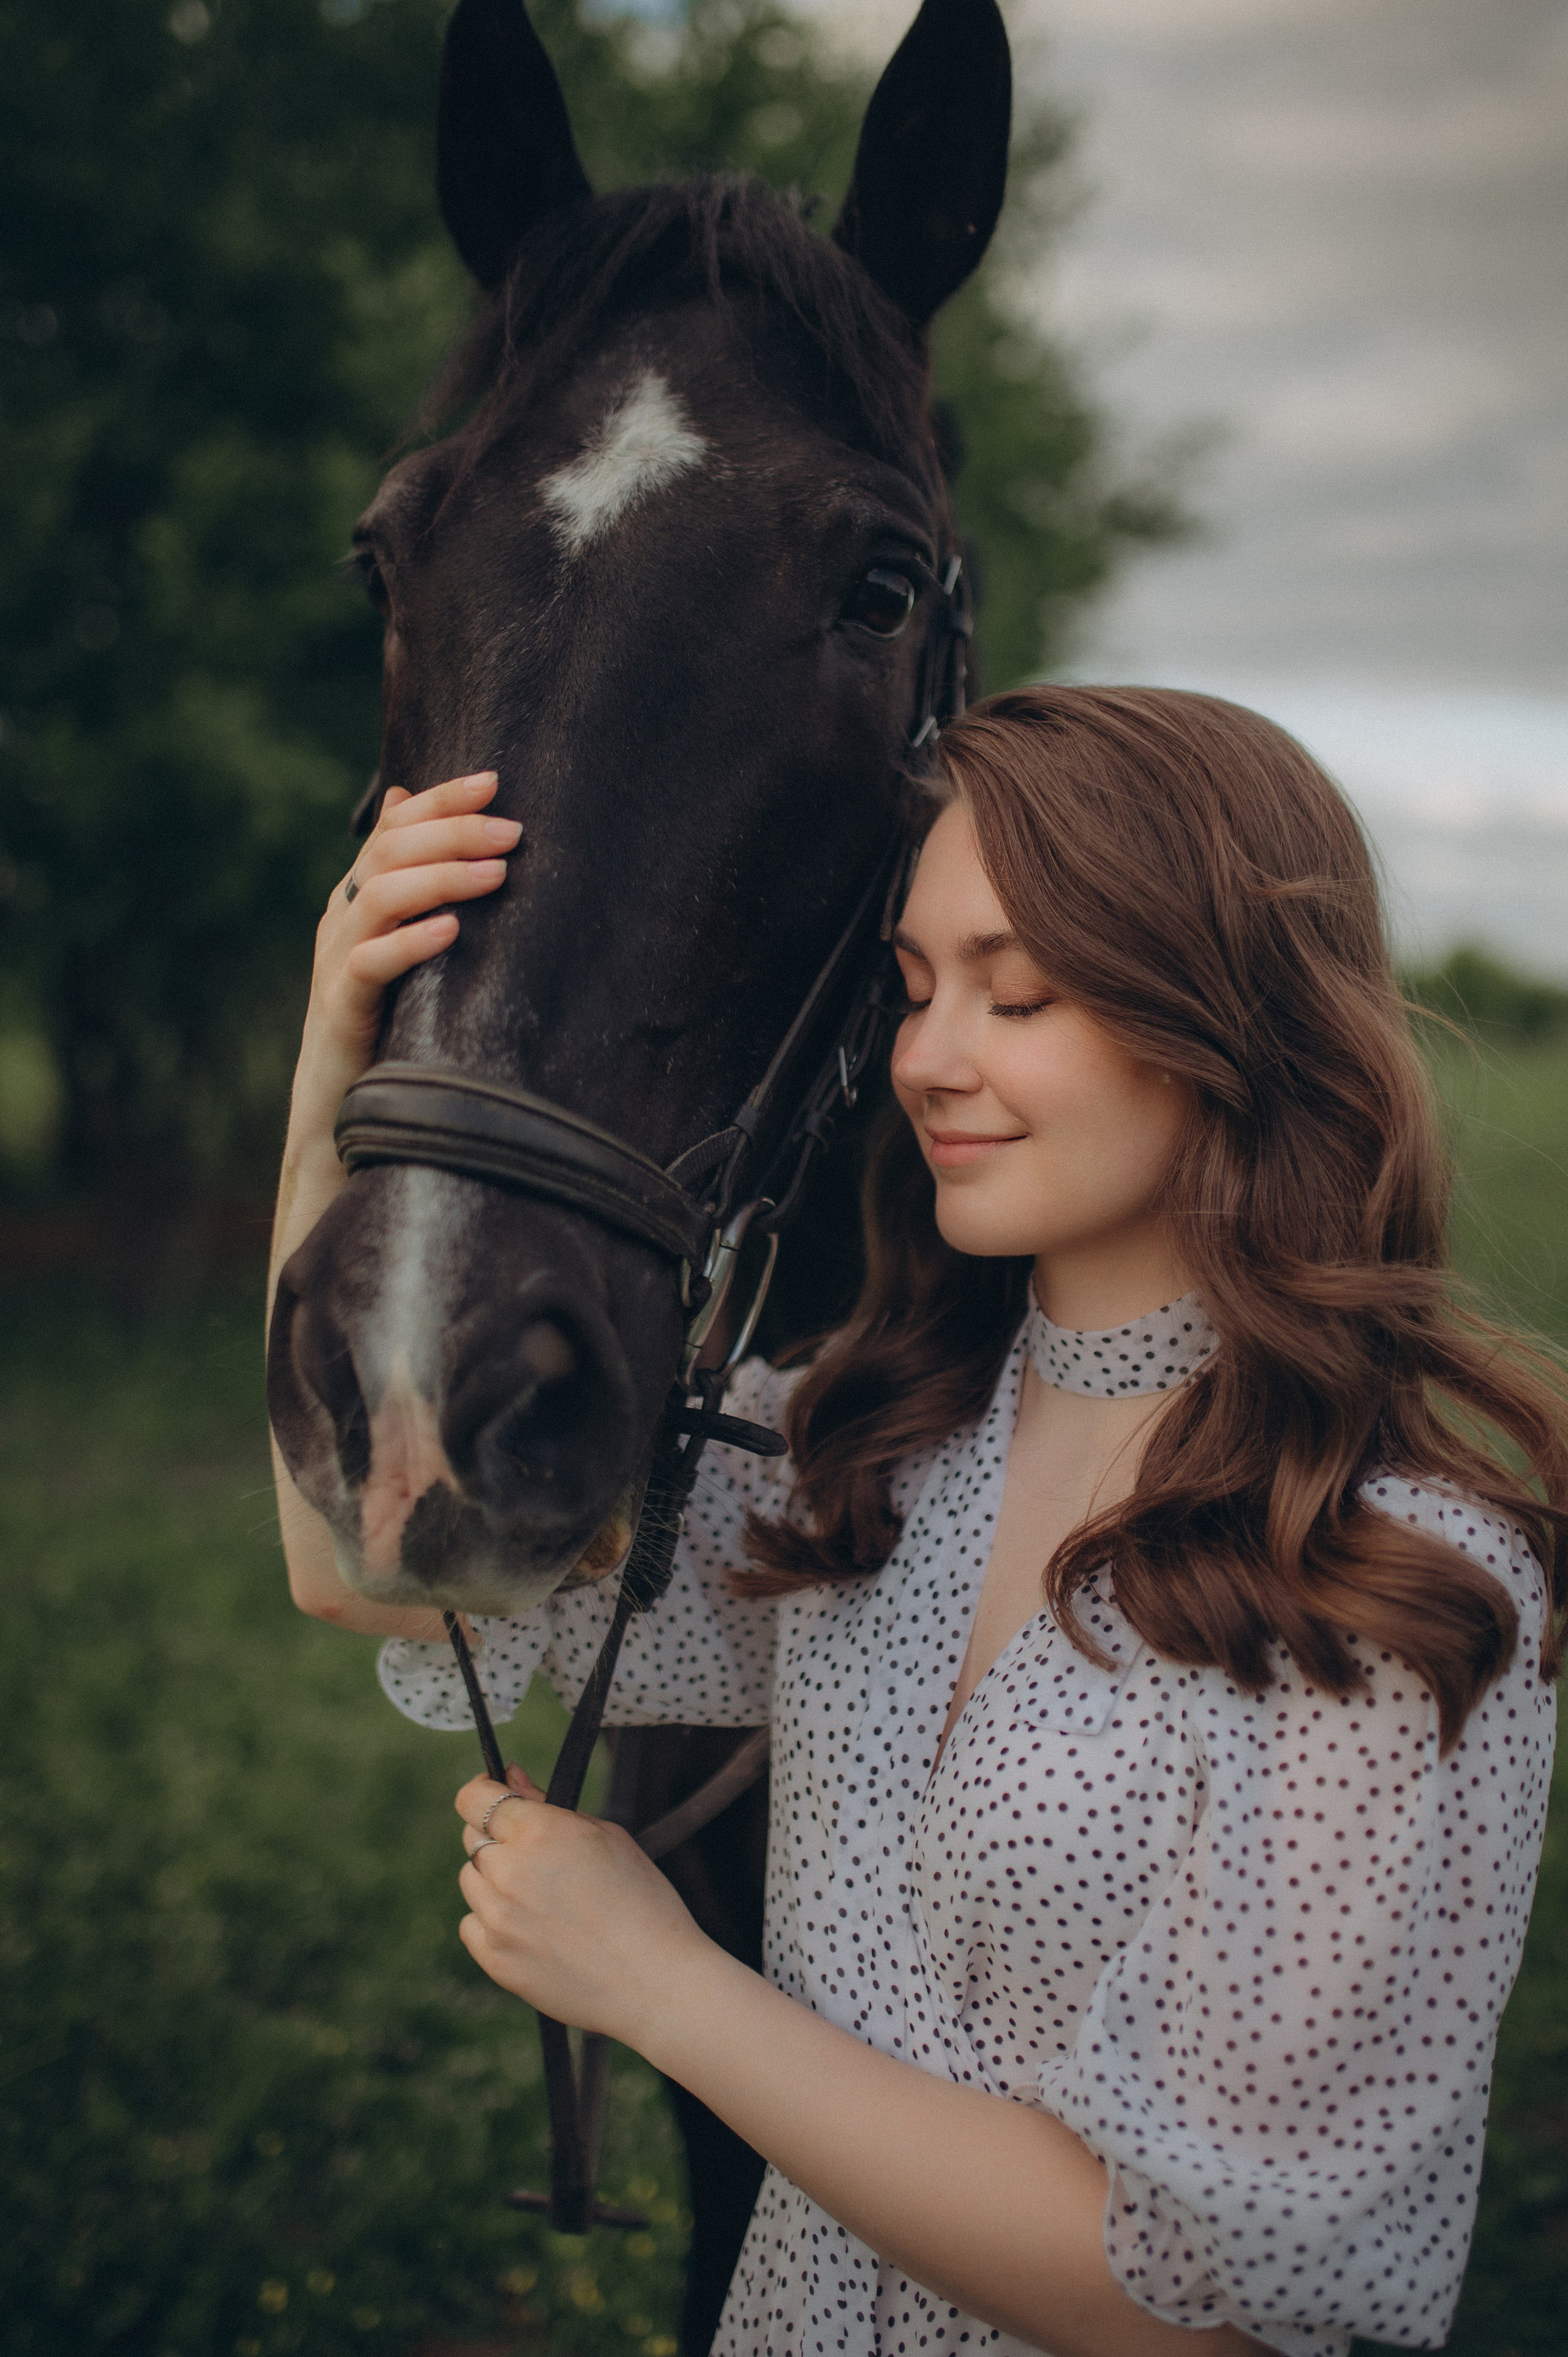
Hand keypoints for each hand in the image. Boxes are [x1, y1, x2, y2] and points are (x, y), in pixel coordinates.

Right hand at [284, 770, 519, 1169]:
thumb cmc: (385, 1021)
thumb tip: (409, 802)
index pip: (393, 827)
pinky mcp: (341, 1007)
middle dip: (451, 832)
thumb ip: (411, 883)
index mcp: (358, 897)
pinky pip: (371, 963)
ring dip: (441, 878)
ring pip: (379, 897)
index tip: (494, 781)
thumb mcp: (403, 946)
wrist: (338, 1106)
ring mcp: (336, 961)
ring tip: (496, 873)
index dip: (439, 800)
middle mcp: (342, 919)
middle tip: (511, 830)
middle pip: (388, 852)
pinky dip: (411, 942)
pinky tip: (452, 931)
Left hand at [455, 1769, 712, 2041]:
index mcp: (538, 1832)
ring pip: (472, 1881)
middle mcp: (508, 1872)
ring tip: (544, 1898)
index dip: (484, 1791)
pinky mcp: (494, 1960)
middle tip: (541, 1856)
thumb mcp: (608, 1836)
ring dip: (496, 1880)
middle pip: (473, 1838)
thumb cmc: (644, 1903)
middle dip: (499, 1837)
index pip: (474, 1798)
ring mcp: (497, 1919)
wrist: (655, 1983)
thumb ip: (549, 1804)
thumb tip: (511, 1777)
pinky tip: (533, 1928)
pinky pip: (473, 1925)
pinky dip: (493, 1922)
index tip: (496, 1794)